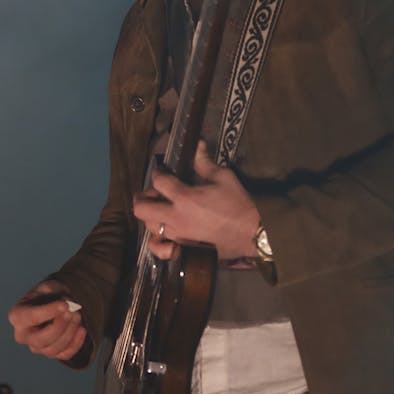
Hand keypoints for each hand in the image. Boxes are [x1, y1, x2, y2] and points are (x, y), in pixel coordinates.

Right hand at [7, 279, 85, 361]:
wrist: (53, 304)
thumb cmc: (47, 294)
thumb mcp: (48, 286)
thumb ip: (54, 290)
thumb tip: (65, 300)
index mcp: (17, 316)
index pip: (31, 317)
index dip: (49, 312)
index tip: (65, 304)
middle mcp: (23, 335)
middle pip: (40, 339)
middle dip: (60, 326)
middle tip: (73, 312)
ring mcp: (36, 347)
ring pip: (52, 350)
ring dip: (69, 333)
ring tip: (78, 315)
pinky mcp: (50, 353)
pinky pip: (63, 355)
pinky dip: (75, 344)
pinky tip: (82, 329)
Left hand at [133, 142, 260, 260]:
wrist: (252, 233)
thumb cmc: (239, 204)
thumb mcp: (223, 177)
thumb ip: (204, 162)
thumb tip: (197, 144)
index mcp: (184, 197)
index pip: (159, 180)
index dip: (158, 172)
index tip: (162, 171)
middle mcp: (175, 217)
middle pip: (141, 207)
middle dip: (144, 197)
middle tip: (155, 193)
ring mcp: (177, 236)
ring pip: (148, 226)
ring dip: (151, 216)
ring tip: (162, 210)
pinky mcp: (183, 249)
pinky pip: (159, 249)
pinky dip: (157, 242)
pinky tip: (164, 234)